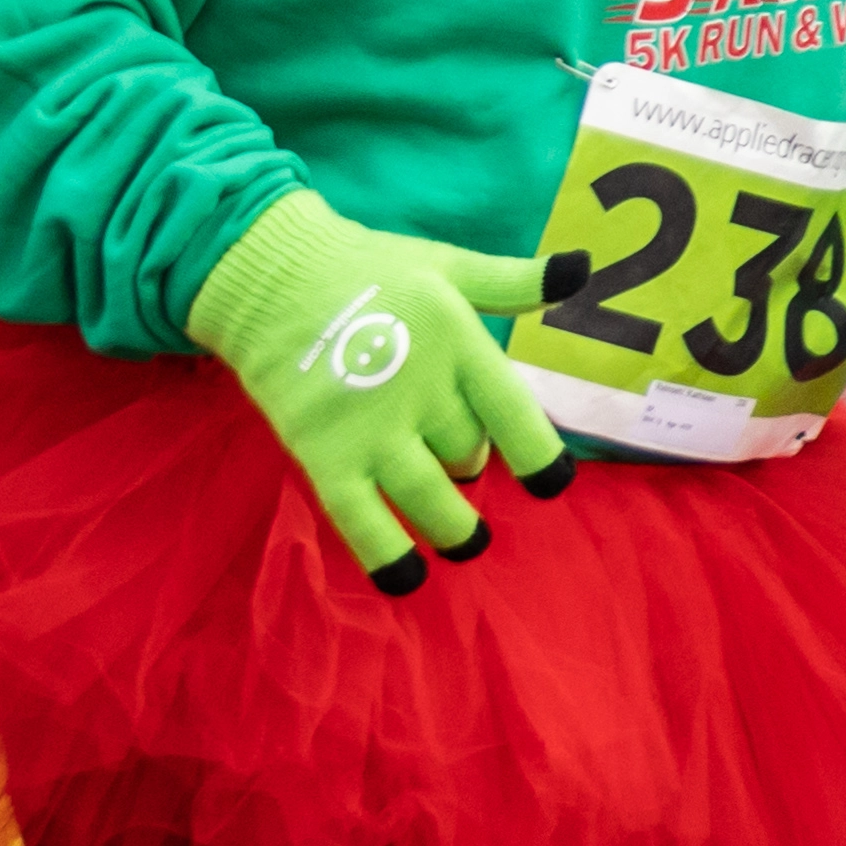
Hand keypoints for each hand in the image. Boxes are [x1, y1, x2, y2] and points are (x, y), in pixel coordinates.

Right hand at [185, 192, 568, 585]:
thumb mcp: (448, 265)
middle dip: (471, 464)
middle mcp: (421, 391)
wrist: (265, 274)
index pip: (514, 413)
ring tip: (465, 539)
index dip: (539, 456)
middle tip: (458, 458)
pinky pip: (360, 517)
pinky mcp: (321, 453)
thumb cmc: (367, 270)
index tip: (552, 486)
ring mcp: (370, 427)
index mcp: (460, 344)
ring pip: (429, 497)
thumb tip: (580, 269)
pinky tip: (408, 580)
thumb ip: (514, 282)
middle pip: (468, 454)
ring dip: (453, 526)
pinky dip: (386, 554)